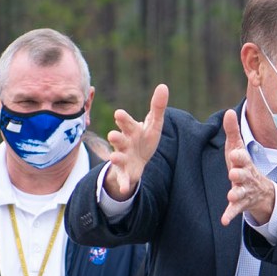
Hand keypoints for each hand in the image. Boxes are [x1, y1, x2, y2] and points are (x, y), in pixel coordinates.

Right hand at [104, 84, 167, 200]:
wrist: (135, 161)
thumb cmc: (143, 139)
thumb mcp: (153, 125)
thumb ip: (157, 107)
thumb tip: (163, 86)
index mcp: (131, 130)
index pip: (127, 123)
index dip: (124, 119)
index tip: (119, 114)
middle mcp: (124, 143)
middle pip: (120, 139)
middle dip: (116, 137)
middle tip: (113, 135)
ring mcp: (123, 158)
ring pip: (118, 157)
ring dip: (116, 158)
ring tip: (114, 157)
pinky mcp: (126, 173)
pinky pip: (124, 179)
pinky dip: (124, 184)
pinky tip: (126, 189)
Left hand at [221, 110, 276, 227]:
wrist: (260, 191)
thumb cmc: (243, 165)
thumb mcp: (237, 148)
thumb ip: (233, 131)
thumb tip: (228, 111)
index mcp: (244, 163)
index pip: (243, 158)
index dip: (239, 156)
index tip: (234, 154)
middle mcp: (246, 177)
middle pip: (243, 175)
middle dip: (239, 174)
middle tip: (233, 173)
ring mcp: (244, 191)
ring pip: (240, 193)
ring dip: (236, 194)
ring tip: (231, 196)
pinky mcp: (241, 204)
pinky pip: (235, 210)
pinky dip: (230, 215)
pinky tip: (224, 221)